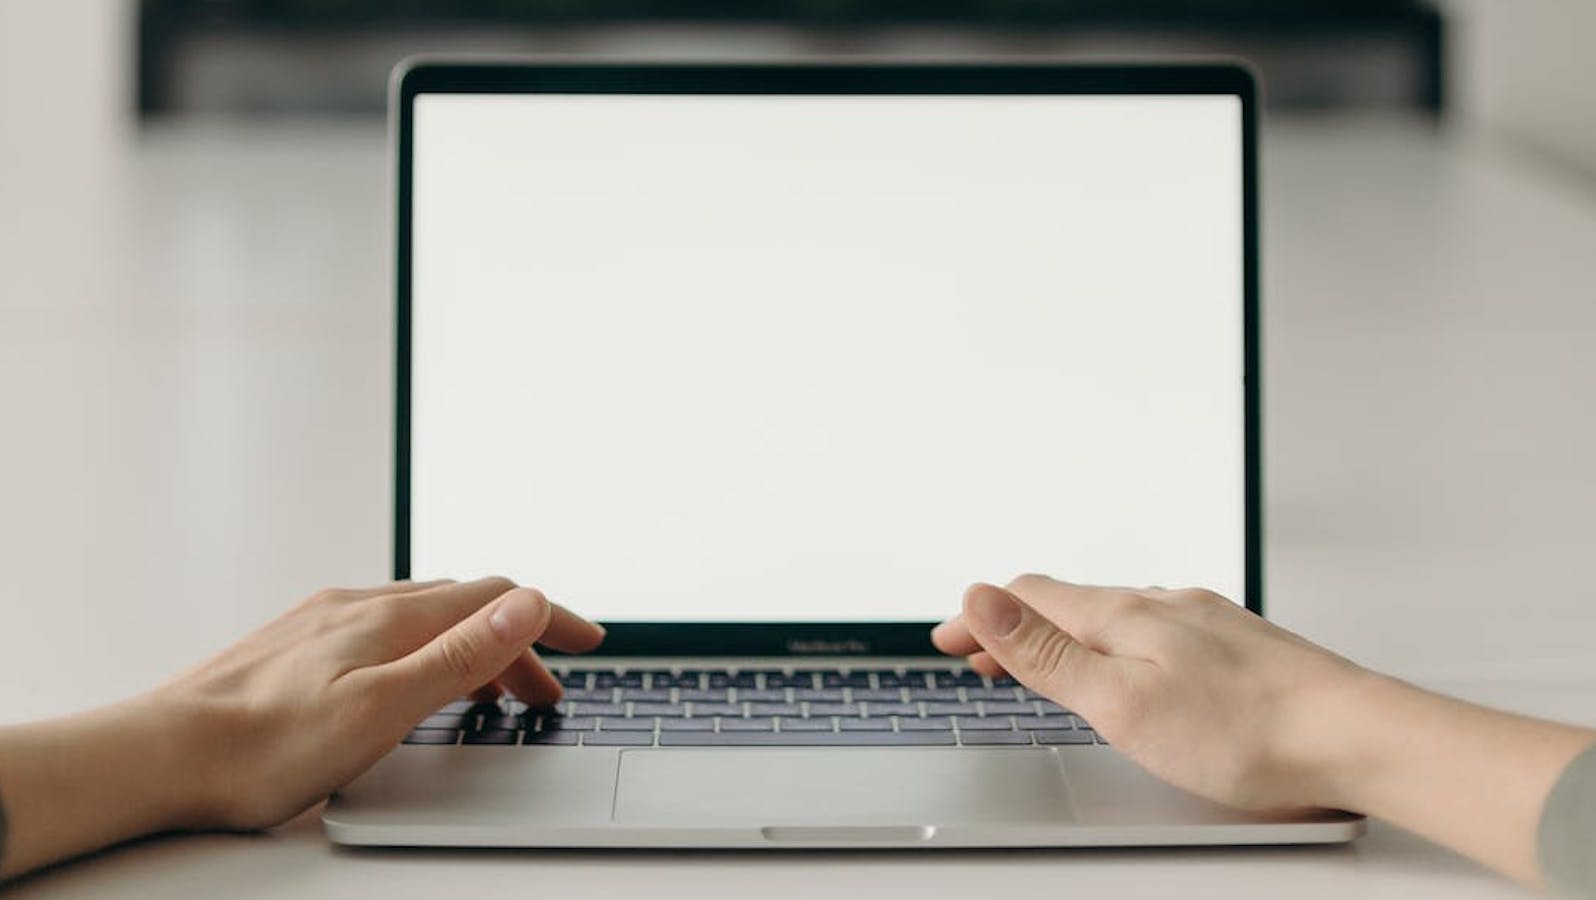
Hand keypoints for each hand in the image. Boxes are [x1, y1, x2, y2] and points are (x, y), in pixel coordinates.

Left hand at [161, 577, 604, 828]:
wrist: (158, 755)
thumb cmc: (264, 749)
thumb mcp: (384, 708)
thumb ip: (461, 653)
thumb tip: (528, 600)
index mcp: (390, 618)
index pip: (498, 597)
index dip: (552, 618)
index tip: (590, 640)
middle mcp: (359, 605)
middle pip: (465, 606)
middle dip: (518, 642)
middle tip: (545, 693)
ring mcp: (324, 620)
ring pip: (422, 618)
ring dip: (471, 648)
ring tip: (489, 695)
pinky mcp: (297, 642)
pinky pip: (384, 630)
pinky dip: (425, 650)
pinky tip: (408, 681)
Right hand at [932, 575, 1371, 811]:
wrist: (1358, 737)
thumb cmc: (1246, 731)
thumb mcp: (1121, 702)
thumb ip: (1047, 652)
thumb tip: (980, 596)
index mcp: (1124, 616)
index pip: (1030, 598)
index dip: (980, 617)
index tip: (945, 638)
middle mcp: (1163, 604)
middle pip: (1068, 603)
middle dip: (1015, 625)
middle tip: (979, 653)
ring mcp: (1204, 621)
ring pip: (1113, 615)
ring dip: (1063, 633)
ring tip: (1042, 659)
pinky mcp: (1237, 646)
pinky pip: (1153, 629)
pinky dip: (1113, 642)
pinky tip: (1132, 665)